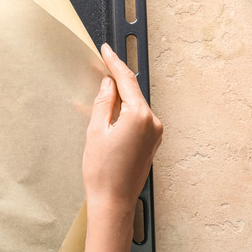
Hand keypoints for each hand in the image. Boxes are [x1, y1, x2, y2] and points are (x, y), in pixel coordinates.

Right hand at [83, 43, 162, 215]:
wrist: (113, 201)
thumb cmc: (102, 171)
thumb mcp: (96, 131)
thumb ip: (103, 103)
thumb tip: (108, 85)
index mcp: (139, 116)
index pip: (126, 80)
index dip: (114, 62)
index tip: (107, 49)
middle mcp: (153, 122)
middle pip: (133, 92)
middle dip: (117, 80)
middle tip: (101, 66)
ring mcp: (155, 134)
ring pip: (136, 105)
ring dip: (120, 98)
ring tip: (101, 96)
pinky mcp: (152, 143)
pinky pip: (139, 119)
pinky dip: (125, 112)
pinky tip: (111, 114)